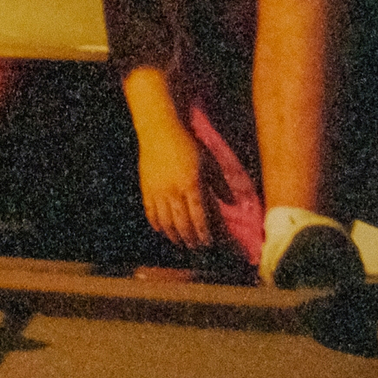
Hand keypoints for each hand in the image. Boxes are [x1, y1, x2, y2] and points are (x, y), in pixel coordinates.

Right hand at [135, 107, 211, 249]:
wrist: (159, 132)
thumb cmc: (187, 145)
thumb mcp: (208, 161)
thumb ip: (219, 183)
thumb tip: (231, 203)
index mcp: (192, 184)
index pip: (199, 216)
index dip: (204, 233)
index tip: (209, 242)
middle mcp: (174, 191)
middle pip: (182, 224)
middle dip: (191, 239)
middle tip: (196, 246)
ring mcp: (158, 192)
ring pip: (166, 222)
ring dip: (174, 235)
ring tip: (180, 242)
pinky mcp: (146, 190)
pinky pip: (151, 213)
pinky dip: (157, 225)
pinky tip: (162, 230)